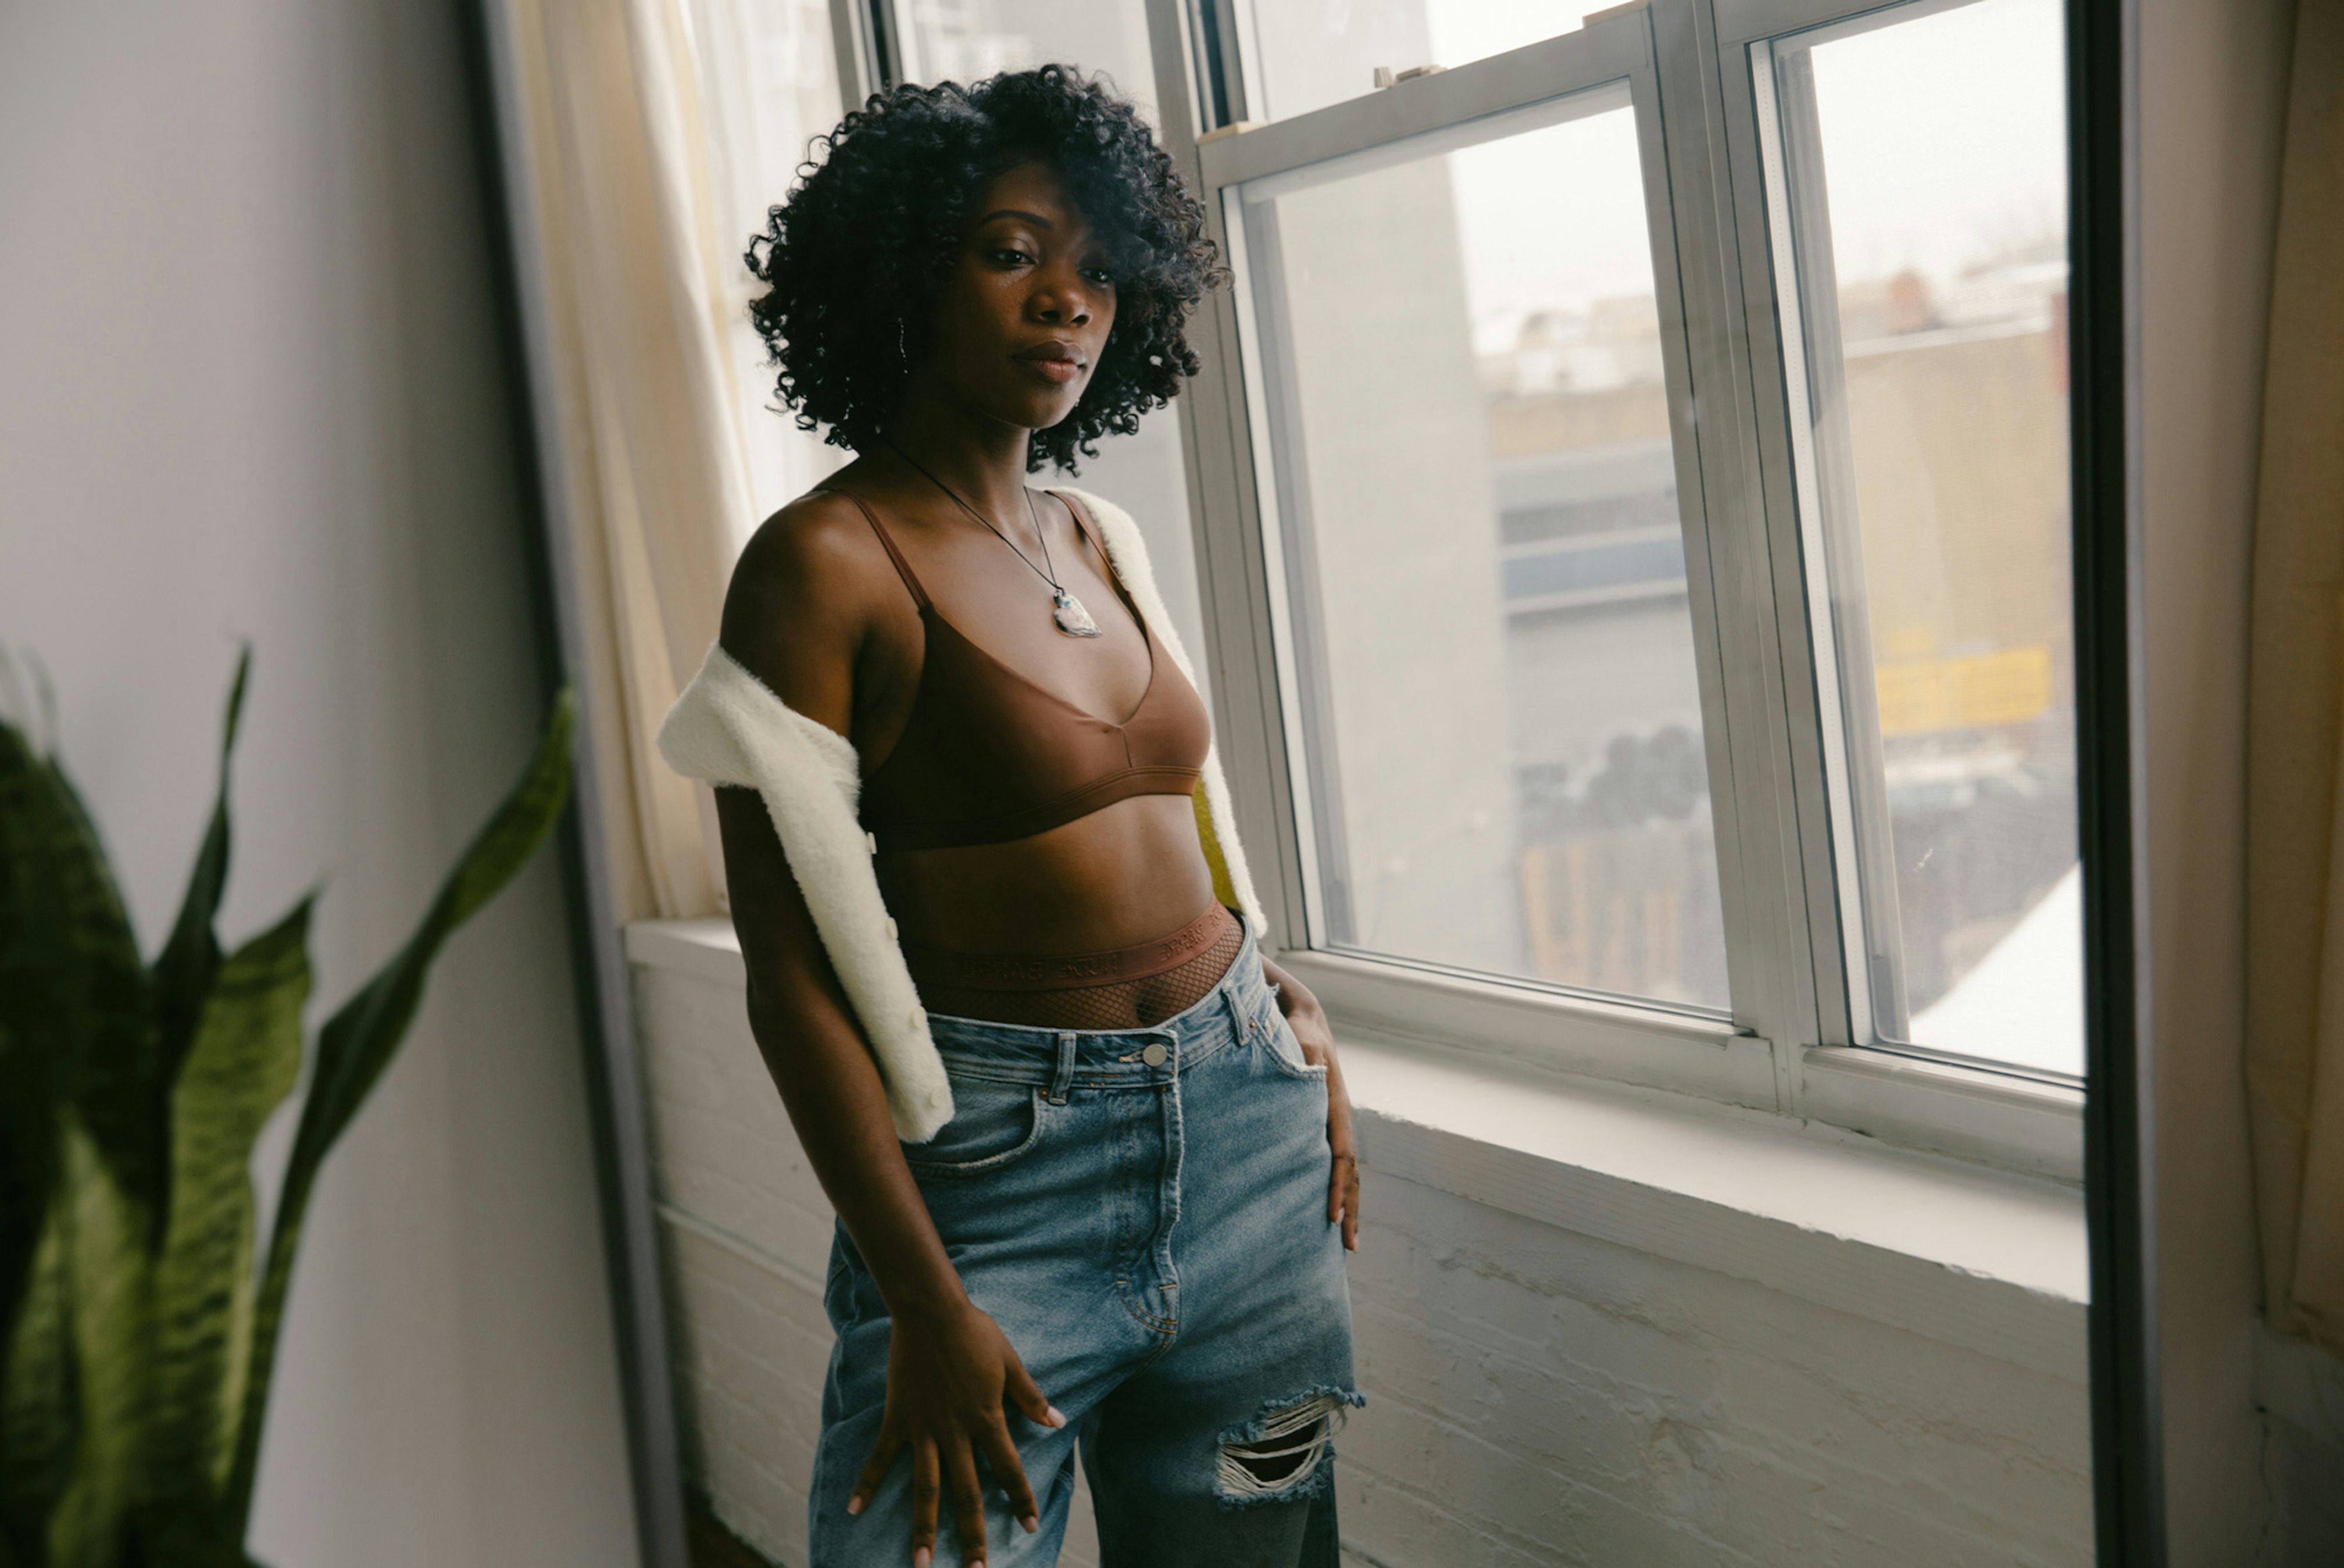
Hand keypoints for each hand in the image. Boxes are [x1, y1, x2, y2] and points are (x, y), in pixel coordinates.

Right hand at [849, 1297, 1064, 1564]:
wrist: (931, 1311)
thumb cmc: (975, 1333)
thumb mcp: (1011, 1364)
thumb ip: (1030, 1397)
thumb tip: (1057, 1421)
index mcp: (986, 1420)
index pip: (1009, 1470)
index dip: (1021, 1499)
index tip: (1029, 1526)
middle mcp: (955, 1433)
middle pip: (967, 1494)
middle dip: (973, 1536)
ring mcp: (923, 1430)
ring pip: (926, 1489)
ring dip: (924, 1528)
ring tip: (921, 1563)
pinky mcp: (898, 1419)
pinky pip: (881, 1458)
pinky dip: (868, 1484)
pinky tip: (855, 1511)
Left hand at [1262, 957, 1360, 1251]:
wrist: (1305, 1021)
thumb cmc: (1297, 1032)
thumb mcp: (1299, 1041)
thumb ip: (1302, 1056)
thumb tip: (1308, 1065)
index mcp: (1335, 1110)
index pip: (1340, 1158)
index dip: (1336, 1189)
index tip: (1331, 1217)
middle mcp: (1340, 1122)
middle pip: (1350, 1175)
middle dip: (1349, 1210)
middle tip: (1347, 1247)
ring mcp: (1334, 1126)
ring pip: (1347, 1174)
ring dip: (1348, 1207)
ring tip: (1346, 1242)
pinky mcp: (1324, 1127)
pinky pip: (1335, 1165)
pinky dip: (1338, 1191)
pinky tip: (1331, 1211)